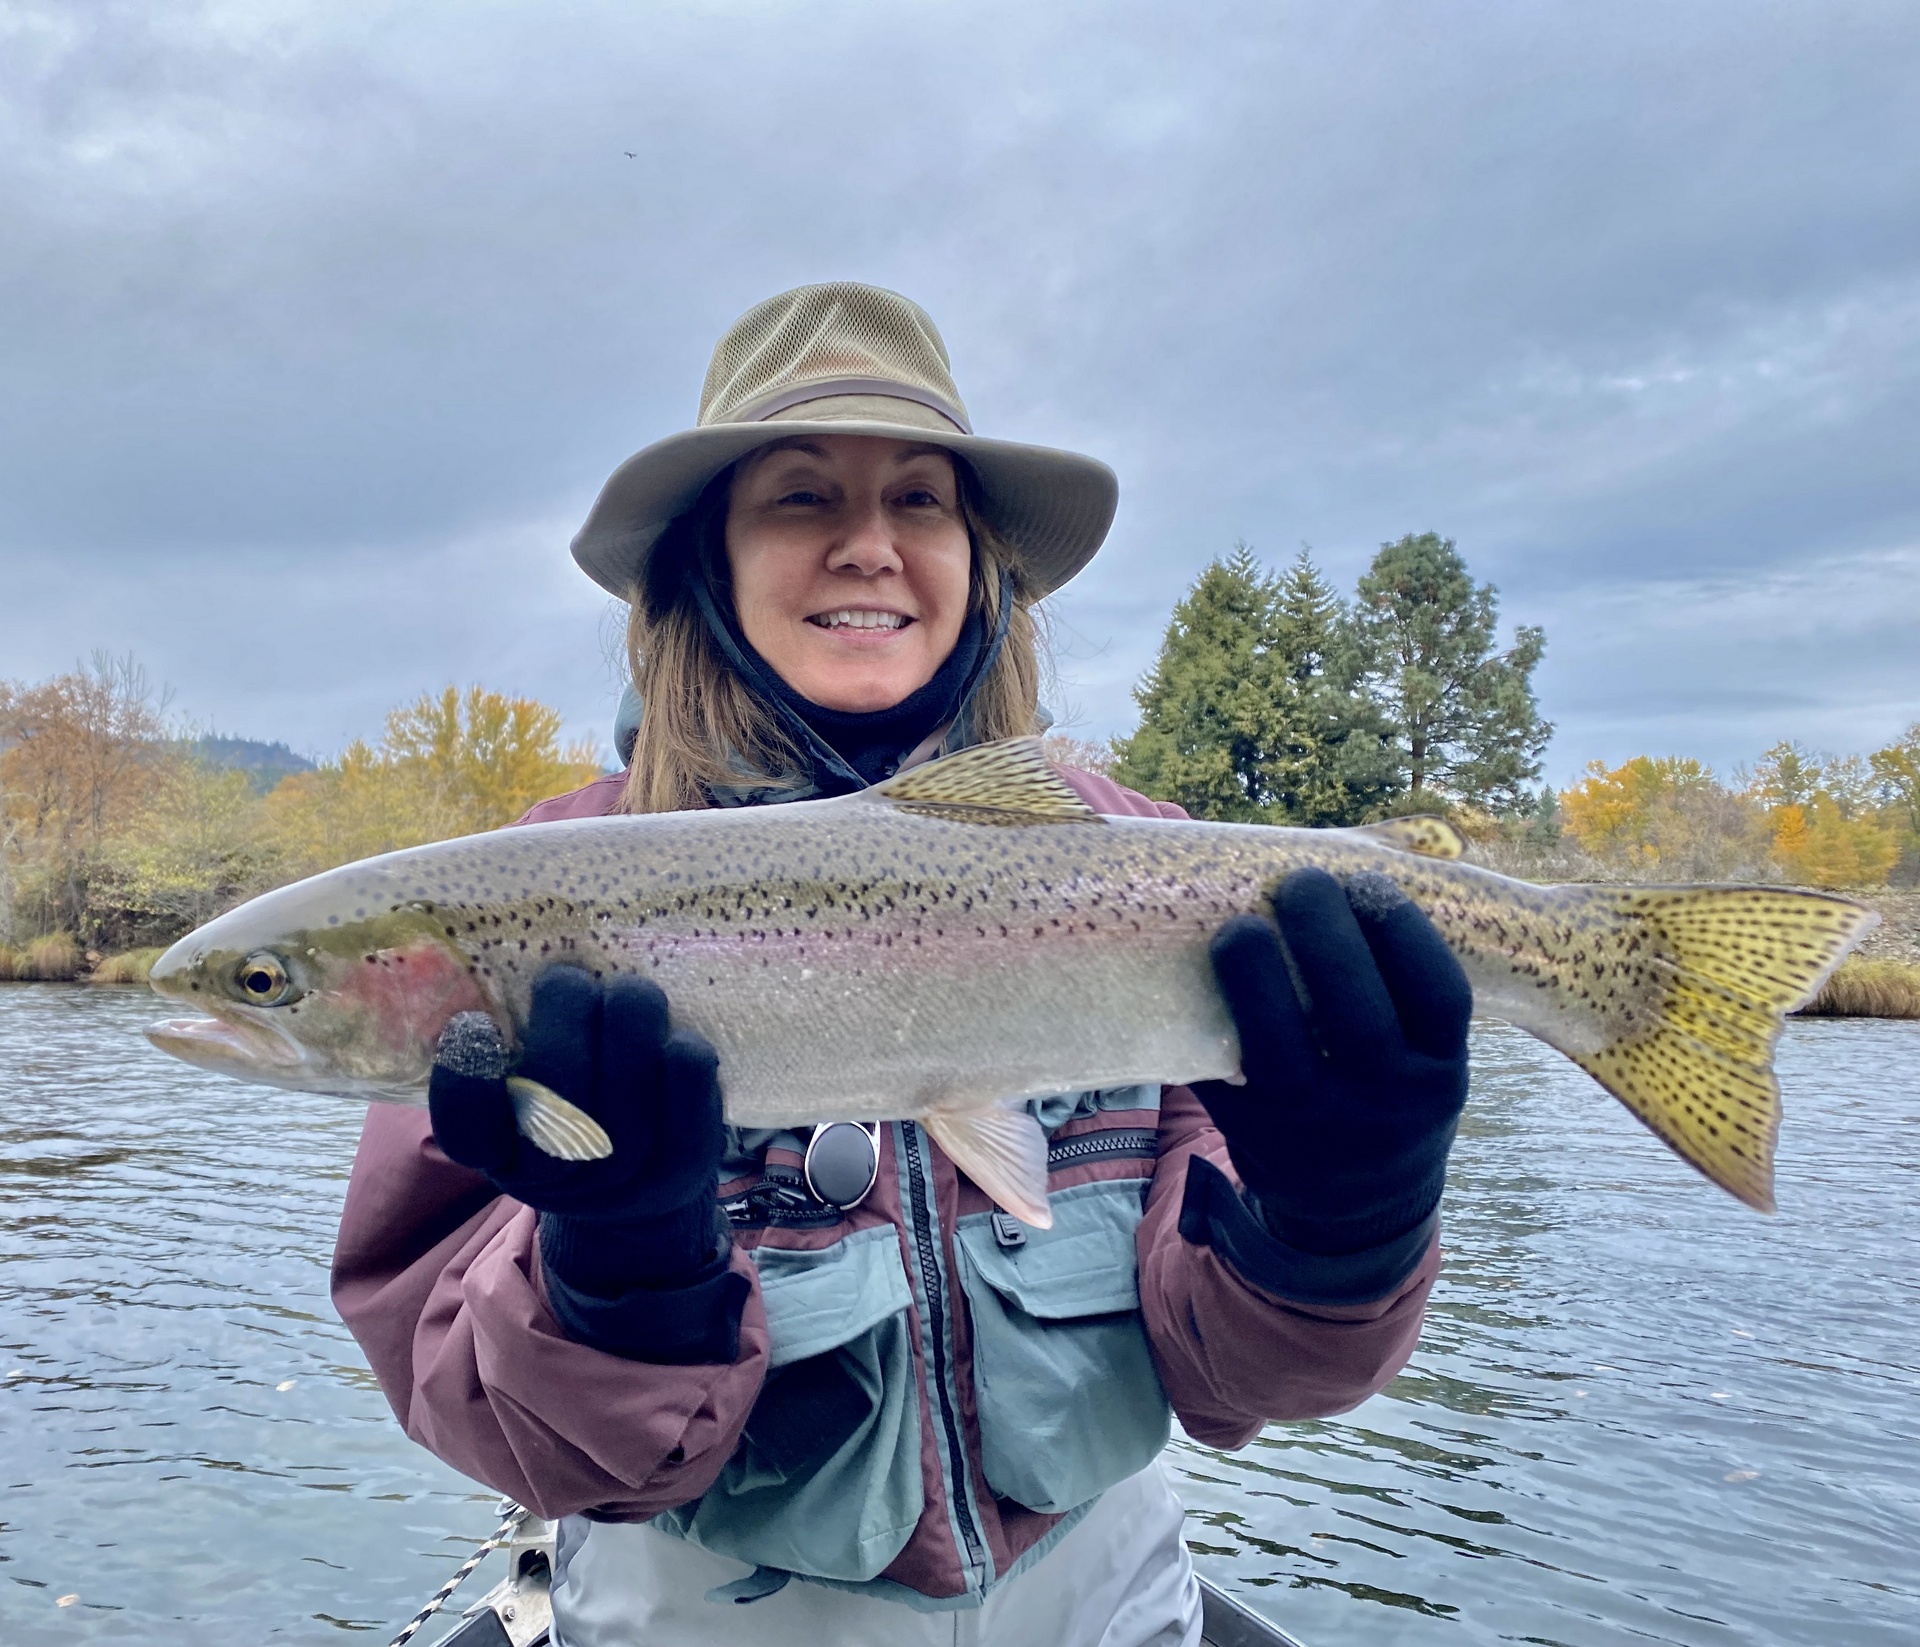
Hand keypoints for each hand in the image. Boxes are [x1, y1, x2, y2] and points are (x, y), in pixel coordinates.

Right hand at [430, 967, 726, 1292]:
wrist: (636, 1181)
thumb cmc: (568, 1105)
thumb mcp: (521, 1080)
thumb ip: (508, 1038)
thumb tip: (498, 966)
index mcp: (497, 1150)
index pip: (467, 1130)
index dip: (465, 1082)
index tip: (475, 1022)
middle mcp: (552, 1177)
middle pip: (552, 1112)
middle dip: (562, 1032)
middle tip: (566, 980)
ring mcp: (617, 1181)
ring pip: (624, 1116)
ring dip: (628, 1039)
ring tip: (628, 990)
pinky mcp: (677, 1174)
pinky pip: (686, 1128)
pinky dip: (684, 1078)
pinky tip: (678, 1039)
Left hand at [1195, 866, 1470, 1256]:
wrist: (1358, 1207)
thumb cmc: (1391, 1092)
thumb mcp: (1426, 1053)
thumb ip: (1408, 981)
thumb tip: (1403, 849)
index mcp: (1441, 1075)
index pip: (1438, 996)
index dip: (1404, 930)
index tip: (1370, 882)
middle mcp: (1386, 1108)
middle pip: (1356, 1012)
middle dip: (1325, 932)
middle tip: (1302, 883)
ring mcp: (1317, 1129)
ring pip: (1277, 1046)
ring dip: (1252, 972)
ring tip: (1241, 925)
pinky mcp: (1252, 1138)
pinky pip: (1224, 1070)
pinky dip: (1212, 1016)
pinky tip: (1207, 968)